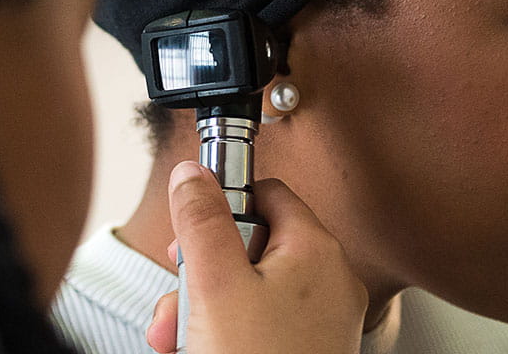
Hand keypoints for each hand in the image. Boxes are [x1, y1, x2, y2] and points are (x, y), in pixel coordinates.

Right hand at [146, 161, 365, 353]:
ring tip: (180, 337)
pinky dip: (222, 332)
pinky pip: (257, 323)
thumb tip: (193, 173)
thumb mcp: (214, 283)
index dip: (222, 204)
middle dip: (201, 269)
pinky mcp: (304, 353)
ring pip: (247, 288)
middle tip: (180, 293)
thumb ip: (201, 220)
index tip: (191, 225)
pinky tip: (197, 350)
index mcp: (317, 252)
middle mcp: (327, 283)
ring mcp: (319, 323)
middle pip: (251, 244)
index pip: (267, 193)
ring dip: (202, 306)